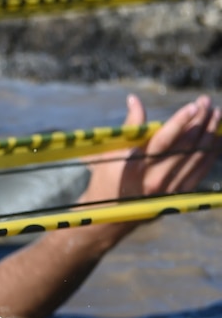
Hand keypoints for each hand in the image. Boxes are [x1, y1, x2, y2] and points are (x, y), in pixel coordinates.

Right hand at [83, 93, 221, 203]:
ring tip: (216, 115)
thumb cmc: (106, 179)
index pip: (163, 140)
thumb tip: (134, 100)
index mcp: (135, 167)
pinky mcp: (179, 194)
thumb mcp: (110, 153)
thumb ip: (129, 127)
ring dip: (210, 133)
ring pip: (198, 156)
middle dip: (200, 121)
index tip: (193, 105)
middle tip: (206, 103)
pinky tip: (217, 138)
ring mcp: (170, 188)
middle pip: (186, 145)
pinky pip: (202, 170)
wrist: (109, 218)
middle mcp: (154, 179)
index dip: (180, 122)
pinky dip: (212, 152)